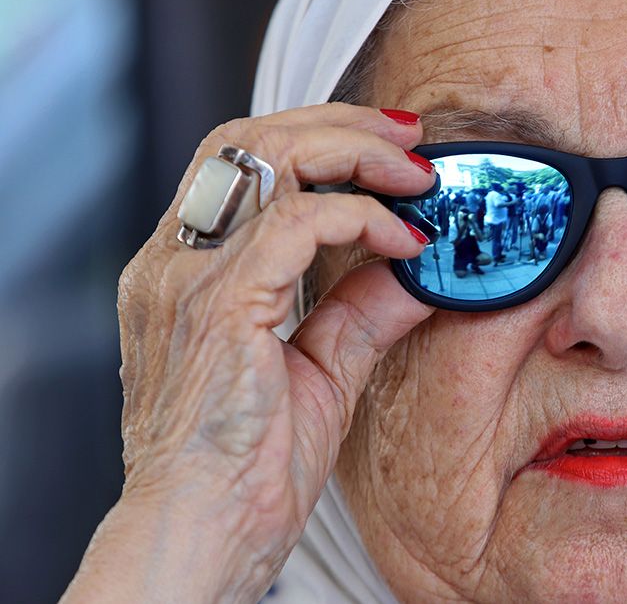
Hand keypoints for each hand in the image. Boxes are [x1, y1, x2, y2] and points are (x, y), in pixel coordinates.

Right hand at [64, 104, 435, 601]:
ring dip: (356, 152)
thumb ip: (362, 310)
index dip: (322, 138)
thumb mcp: (322, 370)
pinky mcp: (217, 305)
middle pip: (249, 136)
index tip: (395, 154)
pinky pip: (295, 222)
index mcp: (187, 272)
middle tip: (413, 141)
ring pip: (267, 156)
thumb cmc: (249, 469)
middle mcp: (175, 262)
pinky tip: (405, 240)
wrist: (207, 536)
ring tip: (419, 176)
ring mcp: (187, 278)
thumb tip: (419, 269)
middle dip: (342, 124)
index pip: (243, 163)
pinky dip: (360, 216)